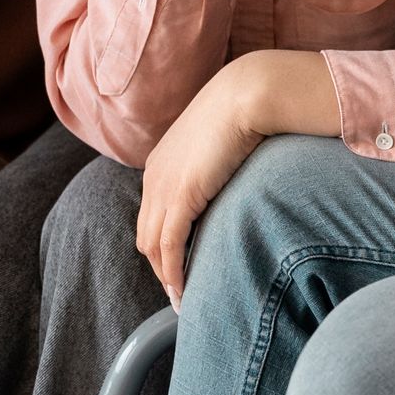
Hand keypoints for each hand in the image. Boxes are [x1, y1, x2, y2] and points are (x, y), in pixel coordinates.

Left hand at [136, 51, 339, 304]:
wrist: (248, 94)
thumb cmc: (245, 112)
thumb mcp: (220, 143)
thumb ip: (216, 166)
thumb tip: (232, 180)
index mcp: (160, 164)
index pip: (152, 216)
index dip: (162, 246)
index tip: (180, 267)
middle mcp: (154, 177)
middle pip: (146, 235)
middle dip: (160, 267)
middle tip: (181, 292)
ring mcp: (163, 187)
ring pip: (153, 246)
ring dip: (166, 277)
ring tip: (184, 300)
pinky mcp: (180, 197)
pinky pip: (169, 246)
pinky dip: (173, 273)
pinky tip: (183, 292)